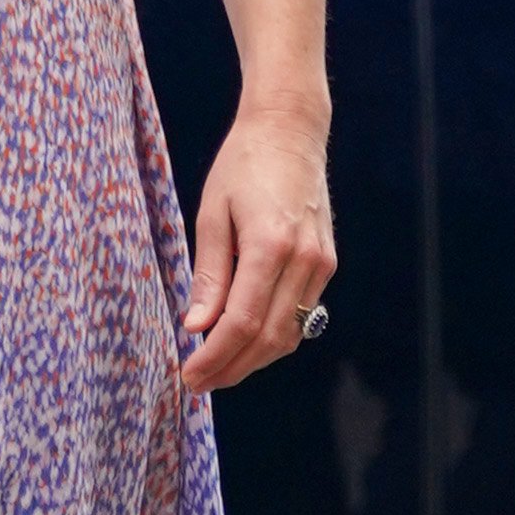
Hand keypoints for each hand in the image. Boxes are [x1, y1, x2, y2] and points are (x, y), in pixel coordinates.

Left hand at [180, 97, 335, 393]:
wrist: (290, 131)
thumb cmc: (243, 165)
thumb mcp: (212, 215)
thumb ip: (208, 275)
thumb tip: (196, 327)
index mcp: (270, 245)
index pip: (242, 322)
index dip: (214, 357)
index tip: (188, 374)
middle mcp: (304, 260)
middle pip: (268, 338)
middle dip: (231, 368)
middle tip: (197, 383)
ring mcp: (321, 265)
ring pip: (289, 335)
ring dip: (252, 360)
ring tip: (216, 369)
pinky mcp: (326, 264)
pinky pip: (301, 317)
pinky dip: (271, 337)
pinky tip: (244, 342)